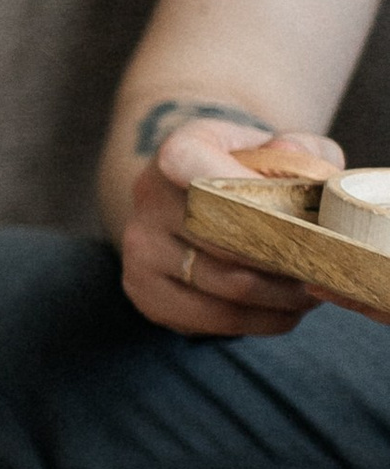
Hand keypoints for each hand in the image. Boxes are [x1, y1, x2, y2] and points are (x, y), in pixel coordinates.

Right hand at [129, 116, 341, 336]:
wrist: (189, 196)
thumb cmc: (244, 172)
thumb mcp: (275, 147)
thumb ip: (301, 149)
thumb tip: (299, 160)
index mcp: (177, 153)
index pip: (202, 170)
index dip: (255, 196)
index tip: (304, 218)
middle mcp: (148, 200)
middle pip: (230, 240)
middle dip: (287, 258)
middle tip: (327, 267)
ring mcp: (141, 251)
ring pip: (230, 287)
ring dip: (281, 297)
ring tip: (313, 291)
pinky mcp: (146, 293)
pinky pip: (215, 319)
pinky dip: (260, 321)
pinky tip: (284, 310)